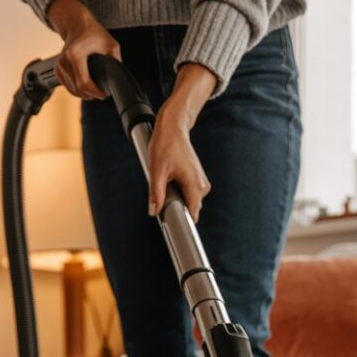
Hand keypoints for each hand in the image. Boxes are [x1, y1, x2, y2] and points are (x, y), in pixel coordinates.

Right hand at [47, 0, 120, 98]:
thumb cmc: (93, 33)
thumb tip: (118, 78)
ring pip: (73, 91)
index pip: (84, 83)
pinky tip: (87, 86)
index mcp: (75, 54)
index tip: (105, 94)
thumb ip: (116, 61)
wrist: (77, 25)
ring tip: (96, 89)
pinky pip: (69, 88)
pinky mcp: (58, 71)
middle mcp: (64, 61)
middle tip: (102, 92)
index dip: (96, 93)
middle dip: (92, 94)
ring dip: (85, 94)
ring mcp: (59, 67)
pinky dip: (78, 90)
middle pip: (78, 89)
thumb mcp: (111, 45)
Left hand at [148, 63, 216, 220]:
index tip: (172, 229)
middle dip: (176, 207)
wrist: (174, 127)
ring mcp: (201, 183)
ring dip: (177, 198)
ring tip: (167, 183)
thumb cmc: (165, 145)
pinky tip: (171, 180)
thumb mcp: (156, 170)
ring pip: (188, 201)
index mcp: (195, 186)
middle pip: (189, 209)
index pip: (192, 214)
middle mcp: (202, 186)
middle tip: (162, 198)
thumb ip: (156, 193)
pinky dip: (180, 192)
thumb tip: (153, 211)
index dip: (181, 222)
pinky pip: (189, 194)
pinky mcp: (198, 179)